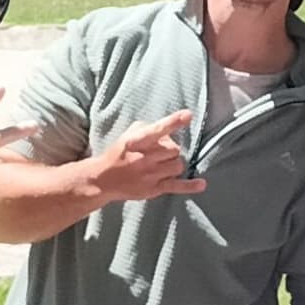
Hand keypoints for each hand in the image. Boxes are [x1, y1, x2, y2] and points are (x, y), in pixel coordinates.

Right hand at [79, 111, 206, 205]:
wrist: (103, 179)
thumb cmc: (119, 153)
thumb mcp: (128, 135)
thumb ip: (147, 127)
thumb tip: (168, 130)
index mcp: (136, 141)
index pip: (158, 130)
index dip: (173, 122)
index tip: (187, 115)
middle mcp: (144, 158)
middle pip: (174, 149)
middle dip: (170, 149)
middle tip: (159, 153)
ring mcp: (150, 175)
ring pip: (178, 165)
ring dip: (174, 163)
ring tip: (162, 164)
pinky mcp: (154, 189)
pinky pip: (177, 186)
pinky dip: (190, 185)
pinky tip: (202, 184)